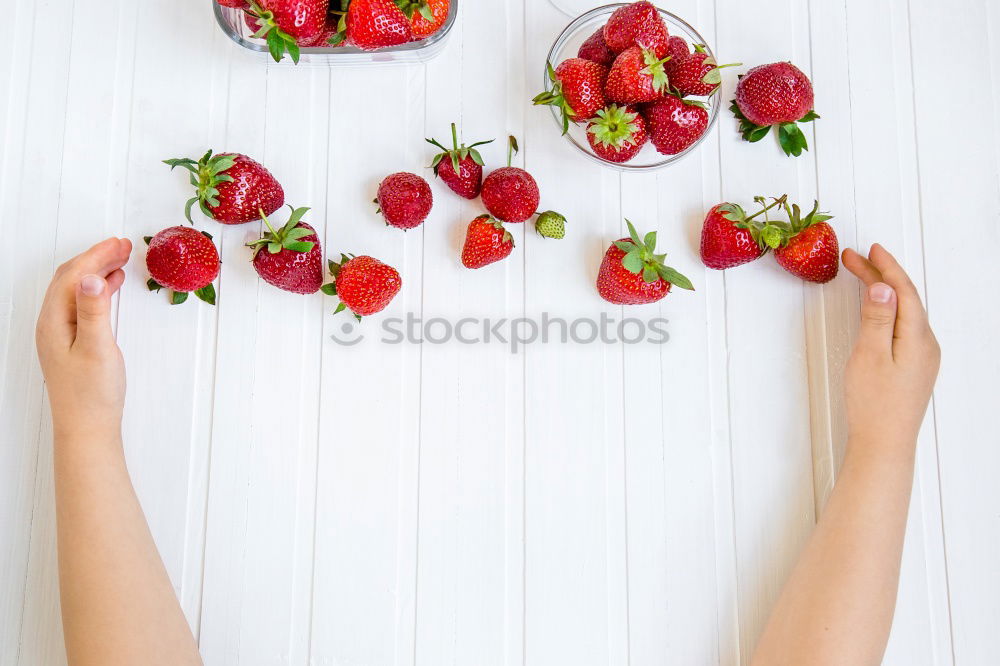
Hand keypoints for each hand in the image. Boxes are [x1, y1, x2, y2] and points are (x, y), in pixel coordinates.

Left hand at [35, 238, 132, 442]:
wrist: (87, 429)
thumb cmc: (92, 393)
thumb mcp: (97, 348)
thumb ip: (94, 311)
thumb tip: (92, 277)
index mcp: (54, 321)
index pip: (73, 277)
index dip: (96, 255)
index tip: (120, 243)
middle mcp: (52, 324)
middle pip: (71, 279)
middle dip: (96, 258)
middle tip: (123, 245)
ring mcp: (60, 334)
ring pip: (76, 291)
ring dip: (97, 271)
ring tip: (120, 259)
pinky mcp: (71, 343)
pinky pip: (82, 305)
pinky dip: (98, 291)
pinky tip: (111, 288)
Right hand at [842, 244, 939, 453]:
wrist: (884, 444)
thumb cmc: (874, 405)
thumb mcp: (870, 356)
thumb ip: (877, 319)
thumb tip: (883, 288)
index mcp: (918, 338)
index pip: (903, 291)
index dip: (886, 267)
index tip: (868, 249)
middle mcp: (926, 344)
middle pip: (905, 298)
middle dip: (880, 275)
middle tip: (855, 258)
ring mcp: (921, 357)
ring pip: (904, 312)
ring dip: (883, 292)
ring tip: (863, 275)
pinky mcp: (913, 367)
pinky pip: (902, 327)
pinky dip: (887, 311)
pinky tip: (875, 310)